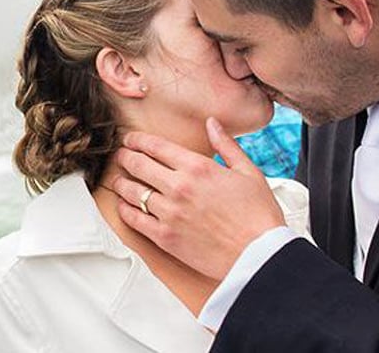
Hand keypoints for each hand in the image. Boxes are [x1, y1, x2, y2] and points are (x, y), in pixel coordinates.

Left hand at [112, 117, 285, 279]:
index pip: (156, 146)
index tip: (131, 140)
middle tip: (121, 156)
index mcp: (198, 167)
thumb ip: (227, 145)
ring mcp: (169, 213)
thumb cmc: (258, 215)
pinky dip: (125, 211)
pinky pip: (134, 220)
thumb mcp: (248, 171)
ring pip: (132, 192)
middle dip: (125, 157)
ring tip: (118, 180)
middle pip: (138, 165)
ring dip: (121, 183)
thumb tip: (212, 123)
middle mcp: (179, 187)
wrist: (260, 254)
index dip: (138, 140)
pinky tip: (124, 206)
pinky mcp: (165, 238)